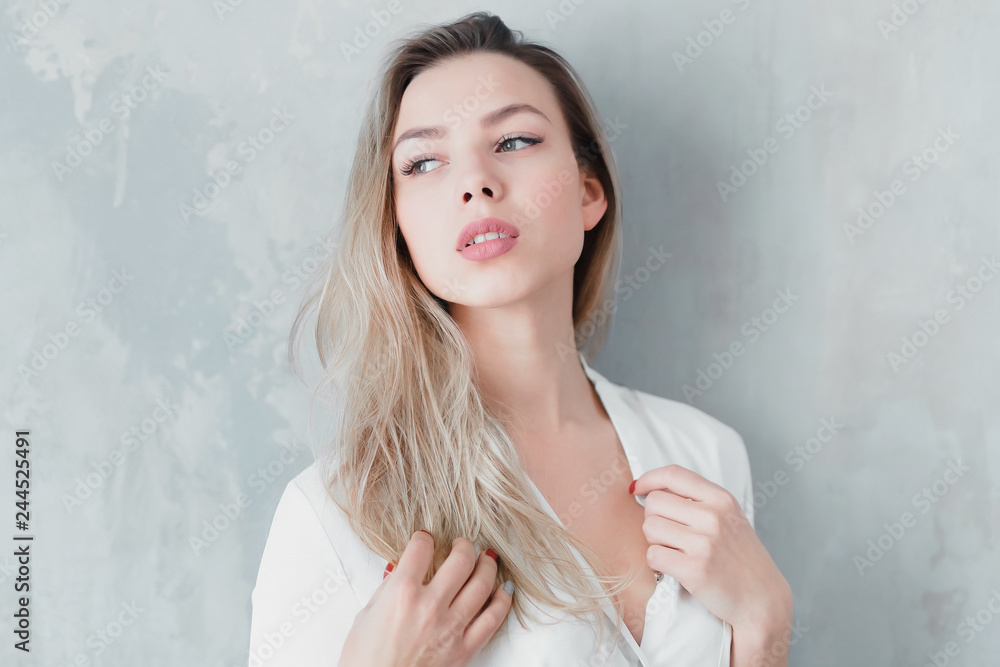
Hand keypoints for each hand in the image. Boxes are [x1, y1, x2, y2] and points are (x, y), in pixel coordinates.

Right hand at [338, 531, 512, 666]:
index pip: (421, 548)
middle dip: (464, 545)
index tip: (425, 540)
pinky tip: (503, 590)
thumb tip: (401, 570)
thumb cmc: (364, 662)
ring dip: (487, 565)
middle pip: (461, 559)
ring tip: (485, 559)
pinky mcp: (464, 649)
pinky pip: (493, 619)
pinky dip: (502, 600)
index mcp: (401, 593)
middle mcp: (430, 606)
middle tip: (462, 544)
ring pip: (482, 584)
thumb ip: (387, 589)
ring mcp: (450, 628)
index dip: (423, 538)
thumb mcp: (365, 616)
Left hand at [631, 465, 791, 633]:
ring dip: (654, 541)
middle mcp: (713, 516)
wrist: (761, 599)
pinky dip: (656, 562)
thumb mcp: (728, 517)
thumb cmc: (739, 558)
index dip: (649, 478)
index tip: (637, 489)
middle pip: (654, 502)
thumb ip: (698, 500)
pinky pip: (653, 554)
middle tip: (668, 535)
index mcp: (721, 498)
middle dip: (653, 518)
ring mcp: (704, 542)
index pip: (673, 474)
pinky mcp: (694, 568)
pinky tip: (673, 566)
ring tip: (674, 550)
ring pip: (649, 527)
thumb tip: (652, 489)